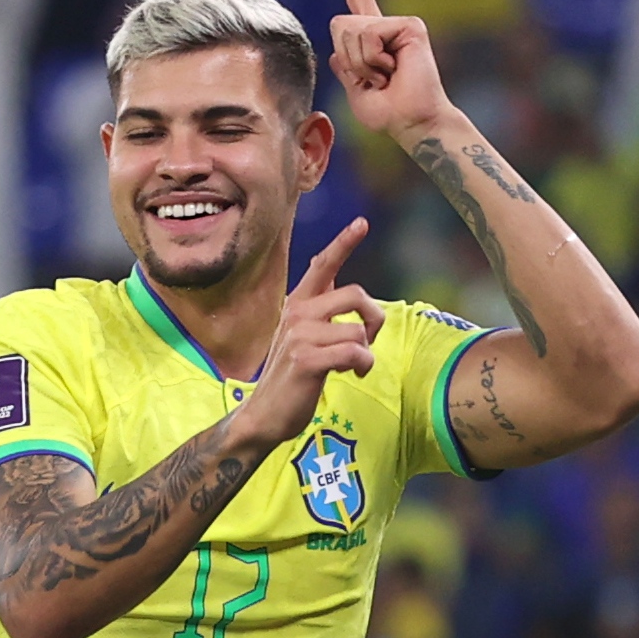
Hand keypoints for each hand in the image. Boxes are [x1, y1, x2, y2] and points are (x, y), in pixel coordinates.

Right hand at [238, 217, 385, 447]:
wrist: (264, 415)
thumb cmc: (291, 378)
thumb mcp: (303, 338)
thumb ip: (321, 313)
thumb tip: (344, 290)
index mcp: (298, 304)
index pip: (322, 265)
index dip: (343, 242)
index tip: (362, 222)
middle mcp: (297, 313)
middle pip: (356, 295)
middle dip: (374, 319)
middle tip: (369, 340)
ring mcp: (300, 336)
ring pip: (359, 330)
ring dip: (366, 352)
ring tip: (354, 365)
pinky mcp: (307, 360)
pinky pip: (355, 352)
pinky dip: (362, 365)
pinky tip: (352, 374)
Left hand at [325, 0, 454, 145]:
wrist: (412, 122)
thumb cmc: (388, 114)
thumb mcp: (355, 94)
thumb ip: (344, 71)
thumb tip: (335, 54)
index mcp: (372, 39)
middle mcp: (385, 26)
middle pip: (338, 24)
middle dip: (346, 56)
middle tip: (373, 78)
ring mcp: (398, 24)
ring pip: (350, 31)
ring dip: (360, 63)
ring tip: (385, 75)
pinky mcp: (409, 25)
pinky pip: (369, 34)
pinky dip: (372, 59)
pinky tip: (392, 69)